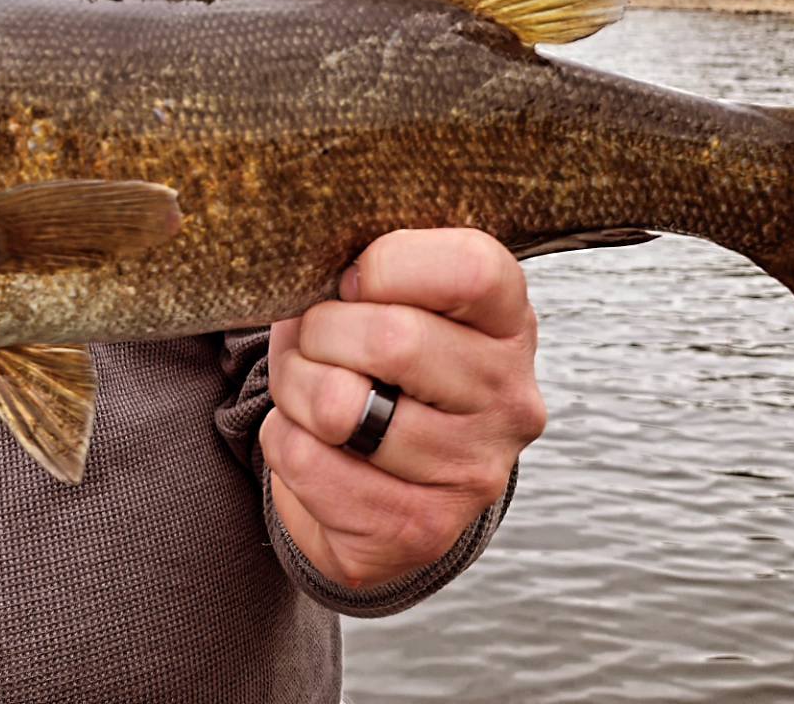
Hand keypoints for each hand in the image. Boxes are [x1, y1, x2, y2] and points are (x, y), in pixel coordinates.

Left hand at [262, 228, 544, 590]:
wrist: (385, 476)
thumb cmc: (378, 358)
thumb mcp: (393, 297)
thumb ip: (370, 265)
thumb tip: (305, 263)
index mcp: (509, 320)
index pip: (471, 268)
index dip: (387, 264)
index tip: (351, 281)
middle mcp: (509, 398)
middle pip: (392, 338)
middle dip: (318, 330)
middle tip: (310, 338)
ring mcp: (474, 471)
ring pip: (339, 407)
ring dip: (294, 387)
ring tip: (304, 386)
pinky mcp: (423, 530)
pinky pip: (309, 462)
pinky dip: (284, 439)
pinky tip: (311, 439)